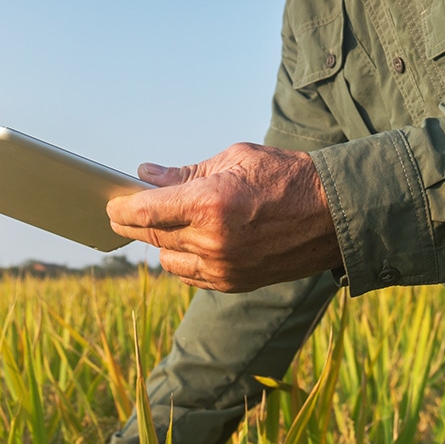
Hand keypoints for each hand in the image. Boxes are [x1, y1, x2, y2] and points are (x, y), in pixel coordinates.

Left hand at [107, 142, 340, 291]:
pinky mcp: (234, 284)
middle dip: (132, 223)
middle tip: (123, 212)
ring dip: (160, 241)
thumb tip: (145, 175)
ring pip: (168, 259)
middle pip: (151, 235)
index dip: (120, 208)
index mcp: (209, 204)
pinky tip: (187, 241)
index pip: (144, 211)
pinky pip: (190, 276)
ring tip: (165, 222)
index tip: (110, 203)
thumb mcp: (234, 160)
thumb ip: (185, 172)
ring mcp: (223, 267)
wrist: (334, 214)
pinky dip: (182, 259)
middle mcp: (211, 241)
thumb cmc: (285, 176)